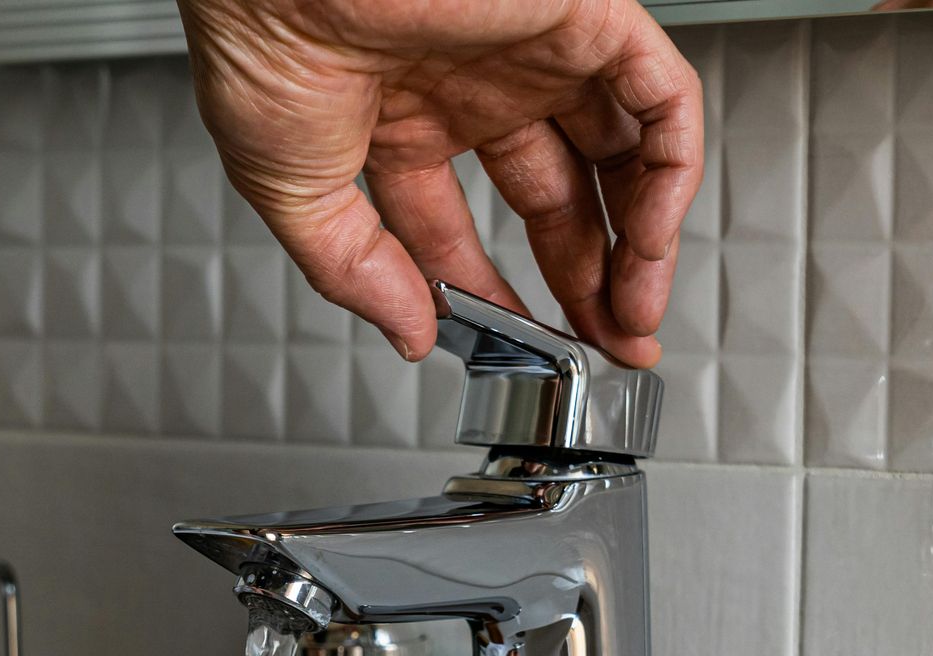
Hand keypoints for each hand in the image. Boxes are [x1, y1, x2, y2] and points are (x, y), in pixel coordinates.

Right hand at [176, 0, 703, 366]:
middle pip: (558, 199)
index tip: (517, 346)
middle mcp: (474, 85)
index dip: (494, 297)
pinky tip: (651, 240)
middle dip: (587, 280)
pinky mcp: (581, 16)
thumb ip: (354, 271)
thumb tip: (408, 334)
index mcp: (402, 119)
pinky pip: (659, 100)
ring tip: (634, 313)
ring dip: (640, 242)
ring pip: (621, 154)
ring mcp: (532, 52)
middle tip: (605, 344)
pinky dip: (671, 175)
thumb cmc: (261, 41)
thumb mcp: (289, 191)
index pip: (462, 229)